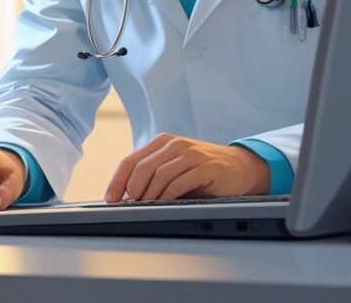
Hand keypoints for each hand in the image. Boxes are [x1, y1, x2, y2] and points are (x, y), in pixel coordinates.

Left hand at [103, 133, 269, 202]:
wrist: (240, 166)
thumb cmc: (203, 169)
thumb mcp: (175, 167)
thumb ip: (154, 175)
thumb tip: (127, 197)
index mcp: (162, 142)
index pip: (131, 160)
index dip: (117, 180)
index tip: (110, 197)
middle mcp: (174, 144)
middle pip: (141, 167)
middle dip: (129, 188)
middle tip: (125, 205)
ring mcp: (190, 154)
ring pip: (158, 174)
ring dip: (148, 194)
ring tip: (143, 207)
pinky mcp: (204, 166)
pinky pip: (179, 182)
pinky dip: (167, 196)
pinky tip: (162, 204)